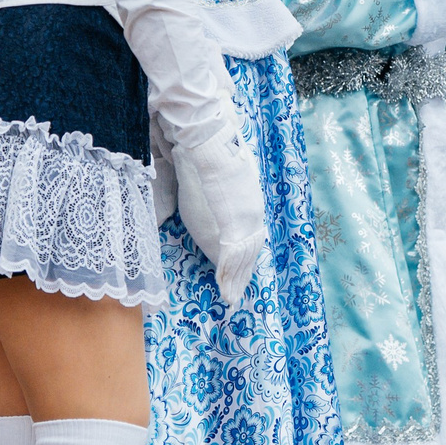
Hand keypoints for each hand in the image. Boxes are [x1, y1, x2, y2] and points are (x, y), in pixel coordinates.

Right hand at [174, 136, 266, 305]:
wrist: (210, 145)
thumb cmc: (208, 157)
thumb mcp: (212, 179)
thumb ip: (210, 194)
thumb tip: (196, 202)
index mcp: (247, 205)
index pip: (248, 238)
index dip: (245, 259)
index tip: (241, 273)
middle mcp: (249, 215)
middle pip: (248, 253)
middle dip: (242, 276)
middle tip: (237, 296)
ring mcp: (243, 220)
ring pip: (241, 260)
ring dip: (235, 281)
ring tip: (231, 299)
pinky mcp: (233, 223)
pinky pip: (231, 256)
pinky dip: (228, 276)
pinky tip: (226, 290)